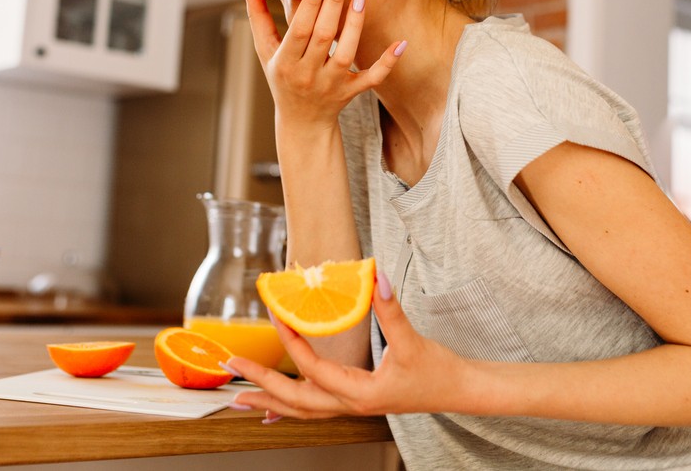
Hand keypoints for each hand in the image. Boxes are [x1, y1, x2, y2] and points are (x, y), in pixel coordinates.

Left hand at [224, 271, 466, 420]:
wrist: (459, 391)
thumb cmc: (438, 371)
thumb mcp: (412, 339)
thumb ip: (390, 308)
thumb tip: (376, 277)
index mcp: (360, 393)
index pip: (313, 368)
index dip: (291, 342)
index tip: (275, 317)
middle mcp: (350, 406)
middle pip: (295, 400)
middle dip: (260, 384)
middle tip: (232, 368)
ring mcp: (351, 408)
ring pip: (301, 411)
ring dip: (268, 402)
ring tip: (239, 397)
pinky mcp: (355, 402)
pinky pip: (314, 410)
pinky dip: (289, 410)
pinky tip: (272, 413)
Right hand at [239, 0, 403, 126]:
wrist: (301, 123)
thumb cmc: (281, 78)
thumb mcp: (264, 50)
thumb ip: (256, 15)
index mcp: (285, 62)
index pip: (299, 28)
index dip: (310, 1)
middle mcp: (308, 74)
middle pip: (324, 35)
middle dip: (333, 3)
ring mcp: (332, 84)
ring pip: (347, 53)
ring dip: (355, 24)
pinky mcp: (351, 92)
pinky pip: (372, 78)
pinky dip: (387, 62)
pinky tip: (400, 43)